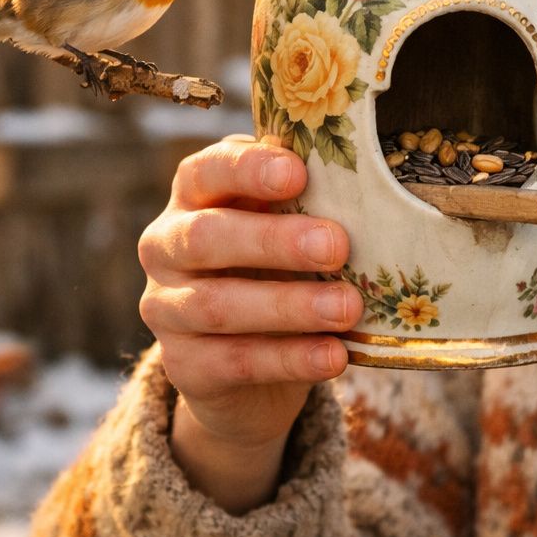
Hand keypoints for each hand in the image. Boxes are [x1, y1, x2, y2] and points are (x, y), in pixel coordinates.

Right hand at [137, 135, 360, 510]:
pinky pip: (235, 361)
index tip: (298, 173)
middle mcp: (166, 248)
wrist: (249, 366)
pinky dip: (290, 359)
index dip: (247, 169)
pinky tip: (334, 356)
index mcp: (194, 197)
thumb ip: (309, 202)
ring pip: (218, 305)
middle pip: (205, 237)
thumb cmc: (279, 267)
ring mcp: (167, 309)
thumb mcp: (289, 226)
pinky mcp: (184, 365)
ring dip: (290, 306)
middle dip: (273, 240)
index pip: (205, 171)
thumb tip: (369, 188)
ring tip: (348, 308)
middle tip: (337, 246)